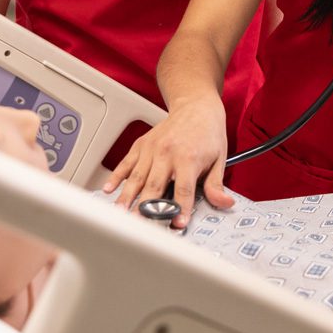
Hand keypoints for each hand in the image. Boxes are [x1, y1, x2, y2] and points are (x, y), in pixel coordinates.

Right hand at [103, 94, 232, 227]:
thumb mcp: (219, 158)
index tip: (177, 224)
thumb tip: (224, 203)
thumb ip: (216, 184)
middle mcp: (167, 152)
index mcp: (188, 157)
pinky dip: (117, 176)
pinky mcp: (142, 144)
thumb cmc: (208, 132)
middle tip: (141, 227)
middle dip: (147, 208)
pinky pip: (127, 162)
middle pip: (154, 186)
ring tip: (120, 215)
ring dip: (127, 197)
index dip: (180, 209)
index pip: (183, 190)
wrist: (196, 105)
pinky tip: (109, 190)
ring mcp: (152, 148)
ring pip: (137, 177)